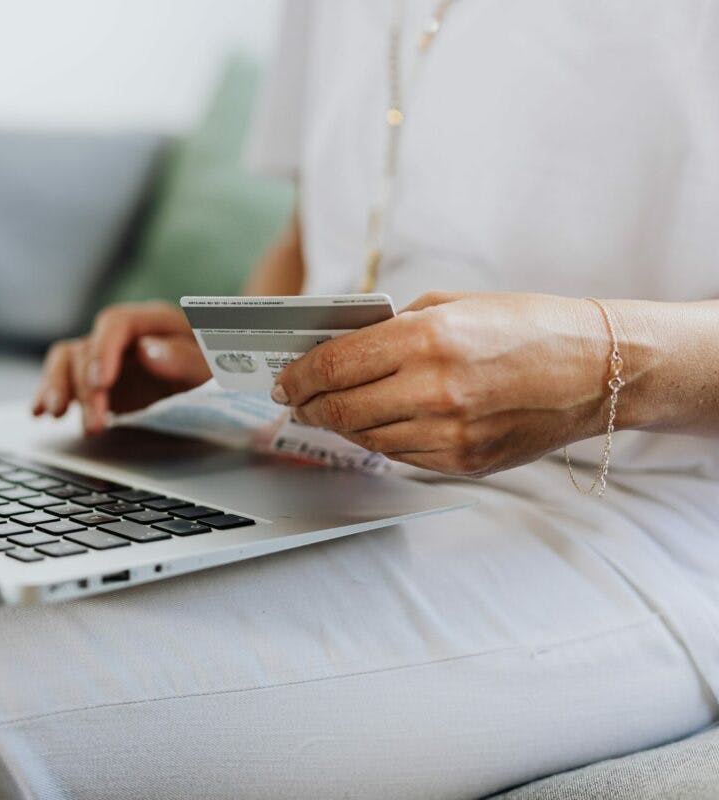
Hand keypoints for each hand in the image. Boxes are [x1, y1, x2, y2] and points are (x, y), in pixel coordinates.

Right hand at [32, 301, 210, 434]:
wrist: (216, 381)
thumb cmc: (217, 369)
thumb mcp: (212, 366)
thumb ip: (184, 358)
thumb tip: (148, 351)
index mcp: (152, 321)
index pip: (115, 323)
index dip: (103, 350)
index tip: (101, 382)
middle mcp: (122, 335)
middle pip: (88, 348)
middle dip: (86, 388)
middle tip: (96, 424)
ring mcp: (104, 356)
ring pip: (66, 360)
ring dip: (57, 387)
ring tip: (55, 415)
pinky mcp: (94, 380)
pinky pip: (62, 379)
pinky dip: (48, 394)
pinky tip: (39, 413)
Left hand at [272, 292, 614, 476]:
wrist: (597, 369)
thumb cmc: (525, 326)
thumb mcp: (452, 304)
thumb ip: (392, 327)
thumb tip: (336, 347)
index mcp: (428, 339)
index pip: (334, 365)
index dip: (298, 375)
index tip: (283, 379)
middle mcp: (435, 390)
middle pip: (339, 409)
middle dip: (307, 405)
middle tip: (295, 400)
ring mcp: (450, 434)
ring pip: (365, 437)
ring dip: (339, 425)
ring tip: (329, 410)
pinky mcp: (464, 463)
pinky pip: (400, 455)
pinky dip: (379, 439)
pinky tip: (376, 423)